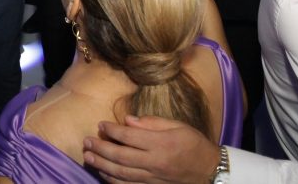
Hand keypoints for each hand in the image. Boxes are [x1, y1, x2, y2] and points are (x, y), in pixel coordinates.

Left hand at [82, 115, 219, 183]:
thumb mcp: (177, 126)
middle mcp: (155, 162)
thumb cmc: (194, 144)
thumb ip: (152, 122)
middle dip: (100, 148)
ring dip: (101, 165)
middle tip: (86, 141)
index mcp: (161, 144)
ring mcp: (153, 179)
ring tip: (88, 156)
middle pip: (120, 156)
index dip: (111, 130)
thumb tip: (127, 119)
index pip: (129, 136)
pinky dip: (113, 181)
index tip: (100, 125)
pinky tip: (103, 173)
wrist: (211, 172)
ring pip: (121, 174)